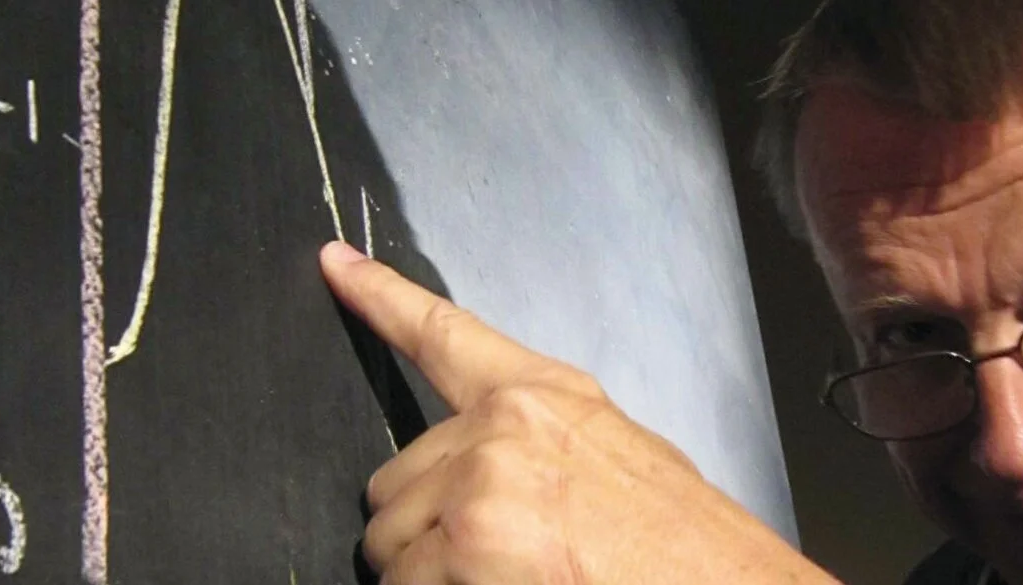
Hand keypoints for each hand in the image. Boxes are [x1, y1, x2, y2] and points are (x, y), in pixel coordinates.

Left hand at [319, 241, 836, 584]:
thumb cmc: (685, 548)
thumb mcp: (619, 465)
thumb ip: (540, 450)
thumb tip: (481, 480)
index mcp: (548, 396)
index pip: (445, 334)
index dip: (380, 297)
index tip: (337, 266)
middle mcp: (505, 425)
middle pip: (395, 478)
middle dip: (421, 528)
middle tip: (488, 558)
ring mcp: (481, 480)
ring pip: (386, 539)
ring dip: (422, 573)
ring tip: (500, 579)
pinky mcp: (466, 539)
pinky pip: (402, 584)